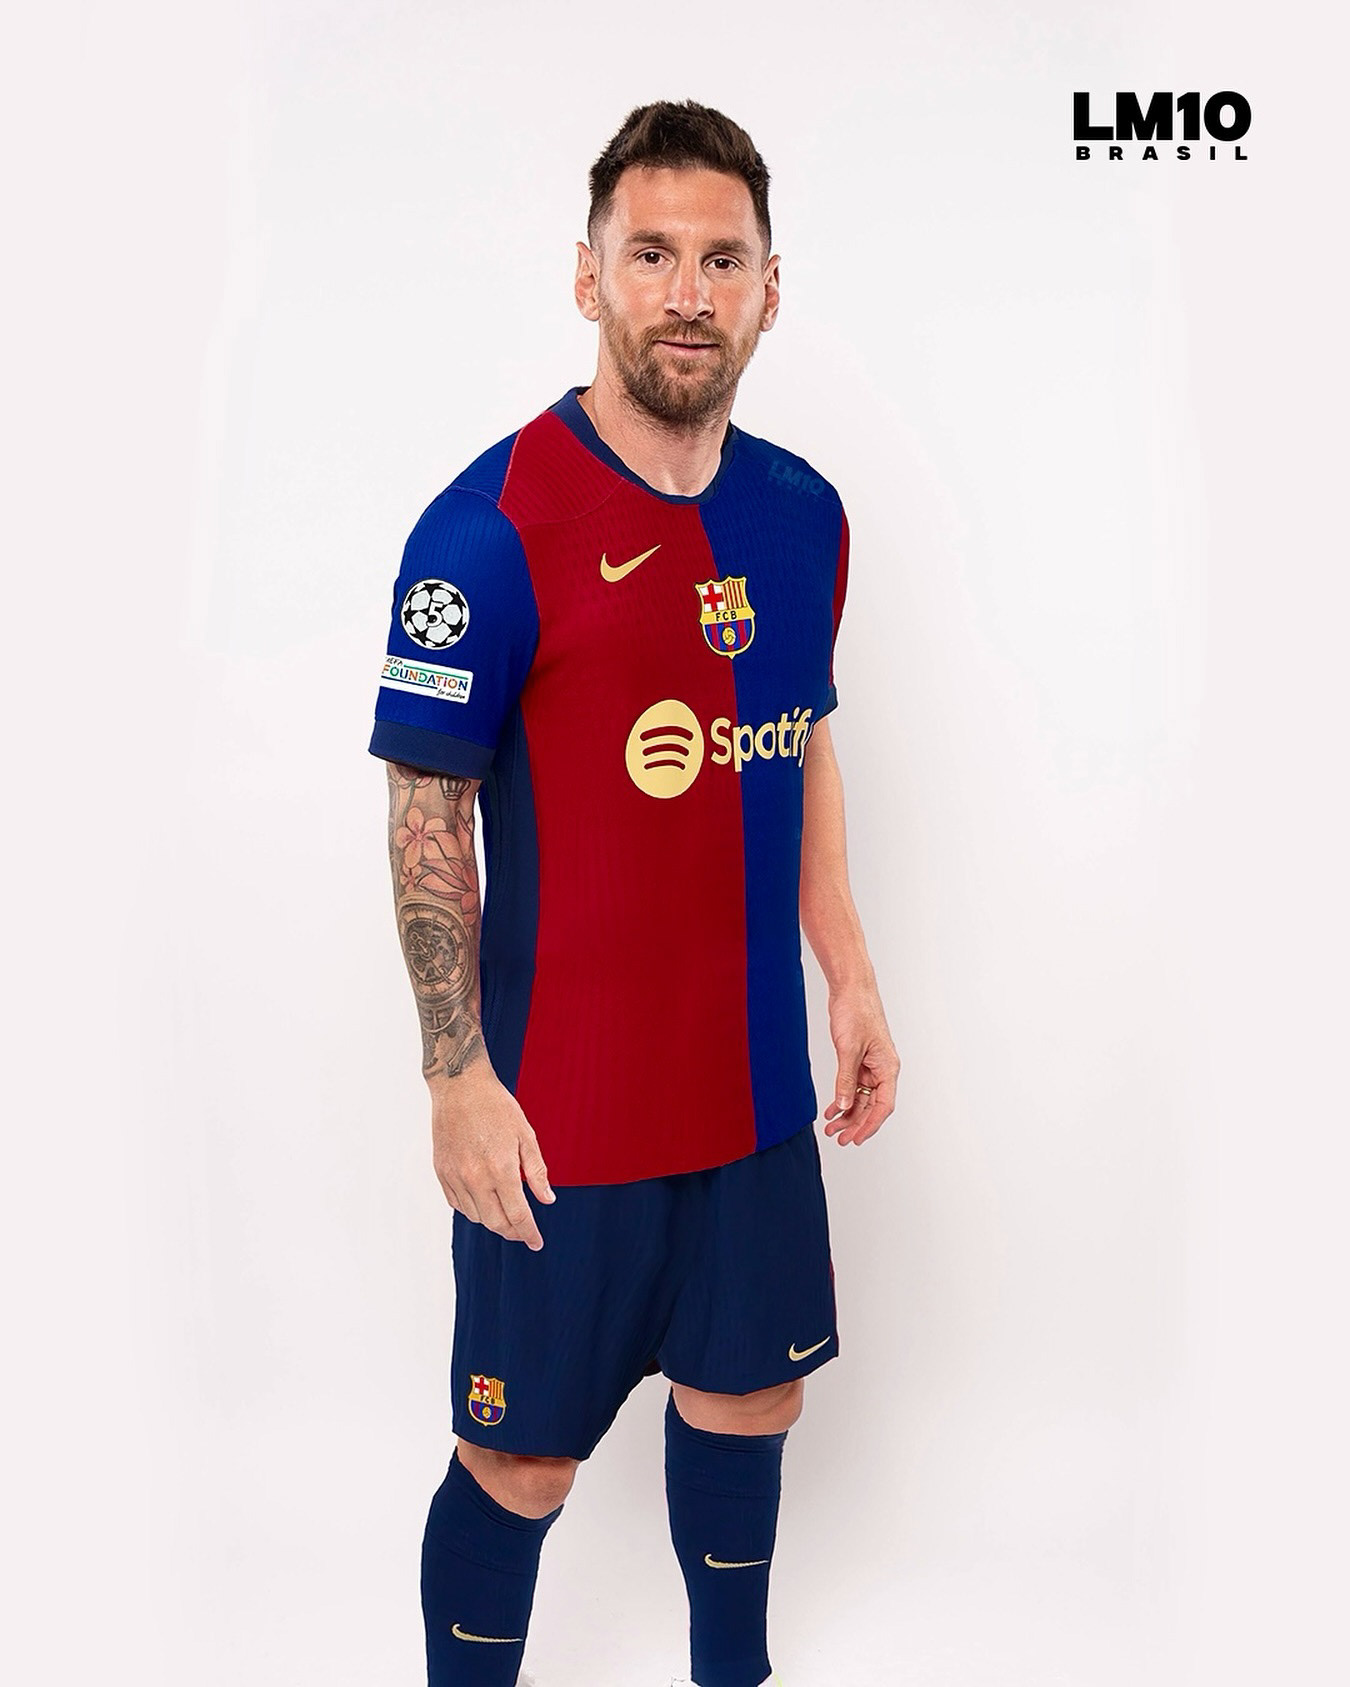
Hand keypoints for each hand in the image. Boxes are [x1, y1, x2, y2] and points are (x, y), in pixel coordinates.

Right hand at [428, 1062, 555, 1248]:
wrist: (460, 1086)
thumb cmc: (497, 1106)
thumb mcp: (526, 1135)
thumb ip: (537, 1171)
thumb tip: (547, 1199)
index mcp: (500, 1169)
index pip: (518, 1215)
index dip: (529, 1233)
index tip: (537, 1242)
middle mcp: (475, 1178)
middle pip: (496, 1223)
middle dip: (513, 1232)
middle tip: (524, 1232)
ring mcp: (455, 1177)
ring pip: (475, 1217)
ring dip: (493, 1221)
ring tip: (506, 1212)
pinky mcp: (441, 1172)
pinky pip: (457, 1204)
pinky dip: (473, 1209)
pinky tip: (484, 1201)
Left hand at [822, 985, 900, 1146]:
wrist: (850, 988)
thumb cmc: (856, 1011)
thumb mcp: (848, 1048)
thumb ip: (845, 1079)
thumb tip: (843, 1105)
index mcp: (887, 1067)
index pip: (883, 1105)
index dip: (870, 1125)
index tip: (855, 1139)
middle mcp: (882, 1069)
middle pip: (872, 1106)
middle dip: (856, 1124)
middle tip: (839, 1139)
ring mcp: (871, 1065)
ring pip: (861, 1098)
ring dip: (847, 1114)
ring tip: (831, 1128)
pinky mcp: (859, 1059)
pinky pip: (853, 1085)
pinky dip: (842, 1098)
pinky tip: (831, 1110)